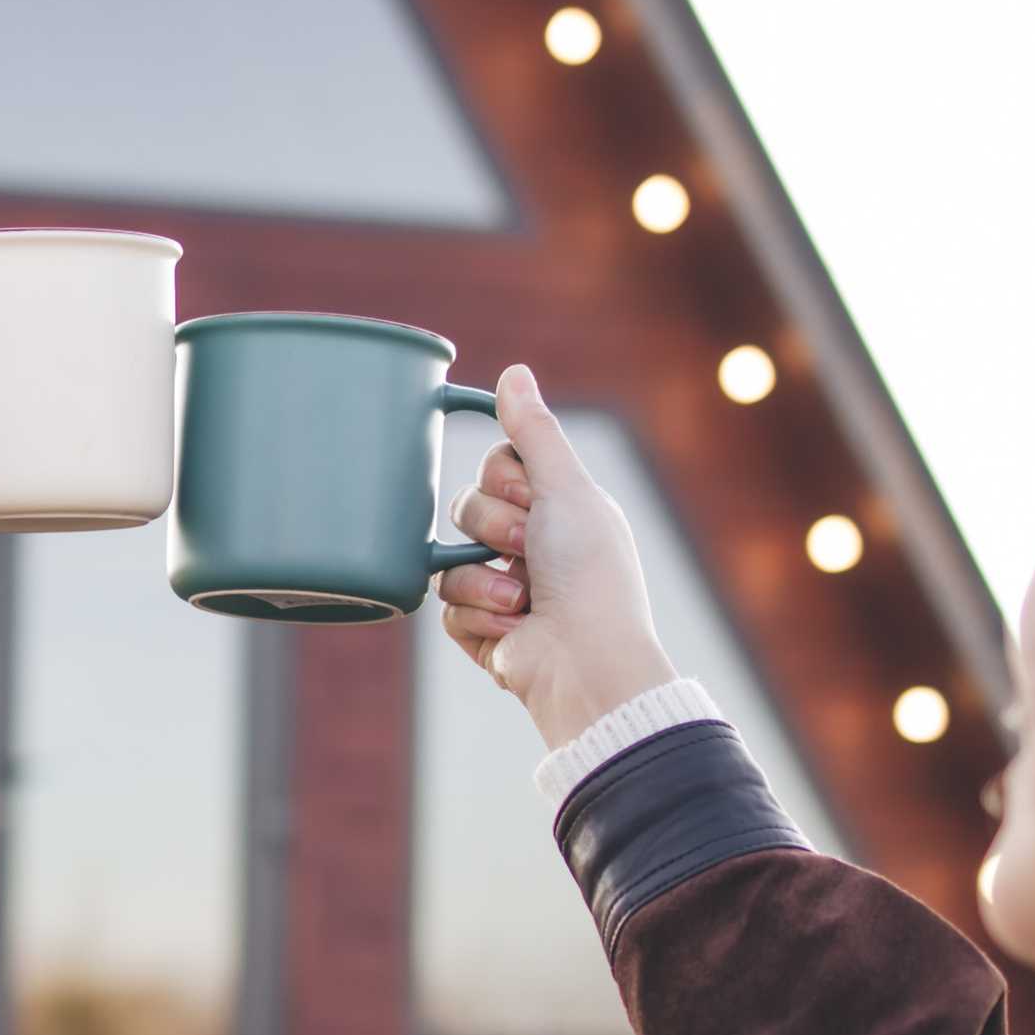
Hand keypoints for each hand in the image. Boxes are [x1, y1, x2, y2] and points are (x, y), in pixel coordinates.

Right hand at [438, 363, 677, 752]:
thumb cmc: (589, 574)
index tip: (529, 497)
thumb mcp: (565, 488)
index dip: (502, 480)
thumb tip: (514, 372)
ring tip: (523, 602)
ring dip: (485, 580)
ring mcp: (505, 590)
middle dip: (492, 529)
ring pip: (449, 560)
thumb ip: (534, 432)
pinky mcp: (484, 631)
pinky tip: (514, 631)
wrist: (584, 662)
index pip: (496, 468)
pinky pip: (445, 608)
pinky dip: (479, 618)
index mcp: (558, 511)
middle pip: (467, 509)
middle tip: (528, 549)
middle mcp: (532, 548)